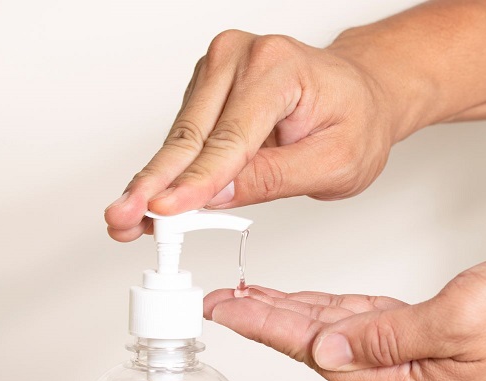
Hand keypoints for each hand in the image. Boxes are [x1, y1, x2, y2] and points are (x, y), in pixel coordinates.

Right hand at [105, 30, 394, 240]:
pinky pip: (186, 134)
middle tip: (121, 218)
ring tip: (131, 219)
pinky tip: (156, 197)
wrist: (364, 96)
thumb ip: (276, 177)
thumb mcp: (336, 162)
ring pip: (181, 137)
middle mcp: (242, 57)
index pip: (230, 137)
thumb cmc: (357, 121)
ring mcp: (221, 68)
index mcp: (278, 68)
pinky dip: (173, 169)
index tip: (163, 210)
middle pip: (191, 135)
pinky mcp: (210, 87)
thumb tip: (218, 195)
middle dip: (154, 185)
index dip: (194, 181)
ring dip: (157, 182)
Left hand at [204, 254, 485, 380]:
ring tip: (259, 299)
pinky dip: (344, 312)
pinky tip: (322, 304)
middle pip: (325, 349)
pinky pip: (377, 329)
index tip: (229, 309)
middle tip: (228, 301)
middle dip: (273, 322)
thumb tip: (329, 350)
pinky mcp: (440, 346)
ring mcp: (426, 368)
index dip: (269, 327)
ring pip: (348, 337)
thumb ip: (386, 336)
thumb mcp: (456, 321)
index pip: (321, 353)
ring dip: (303, 316)